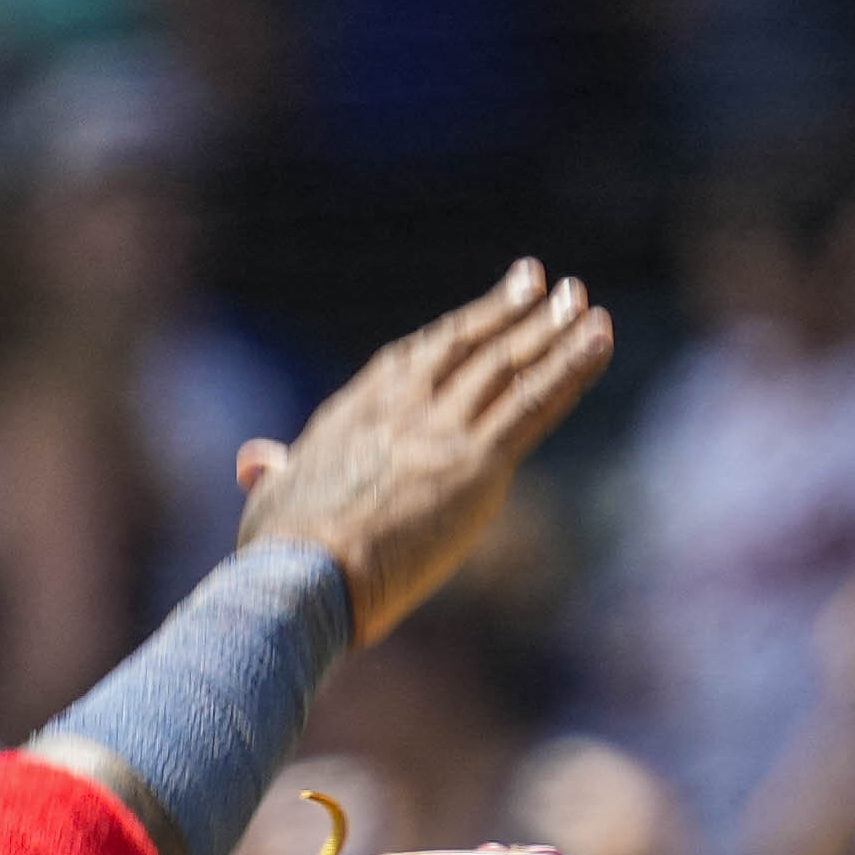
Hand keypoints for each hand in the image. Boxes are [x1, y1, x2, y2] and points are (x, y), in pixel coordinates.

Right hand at [235, 262, 616, 644]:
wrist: (305, 573)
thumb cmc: (281, 554)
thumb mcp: (270, 502)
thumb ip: (271, 473)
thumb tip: (254, 459)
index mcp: (355, 413)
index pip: (410, 363)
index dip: (448, 337)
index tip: (472, 318)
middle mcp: (402, 407)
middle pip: (465, 348)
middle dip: (505, 313)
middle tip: (540, 282)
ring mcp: (442, 429)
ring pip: (507, 366)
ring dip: (550, 329)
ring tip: (582, 300)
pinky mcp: (478, 462)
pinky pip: (536, 402)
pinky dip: (573, 365)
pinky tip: (601, 336)